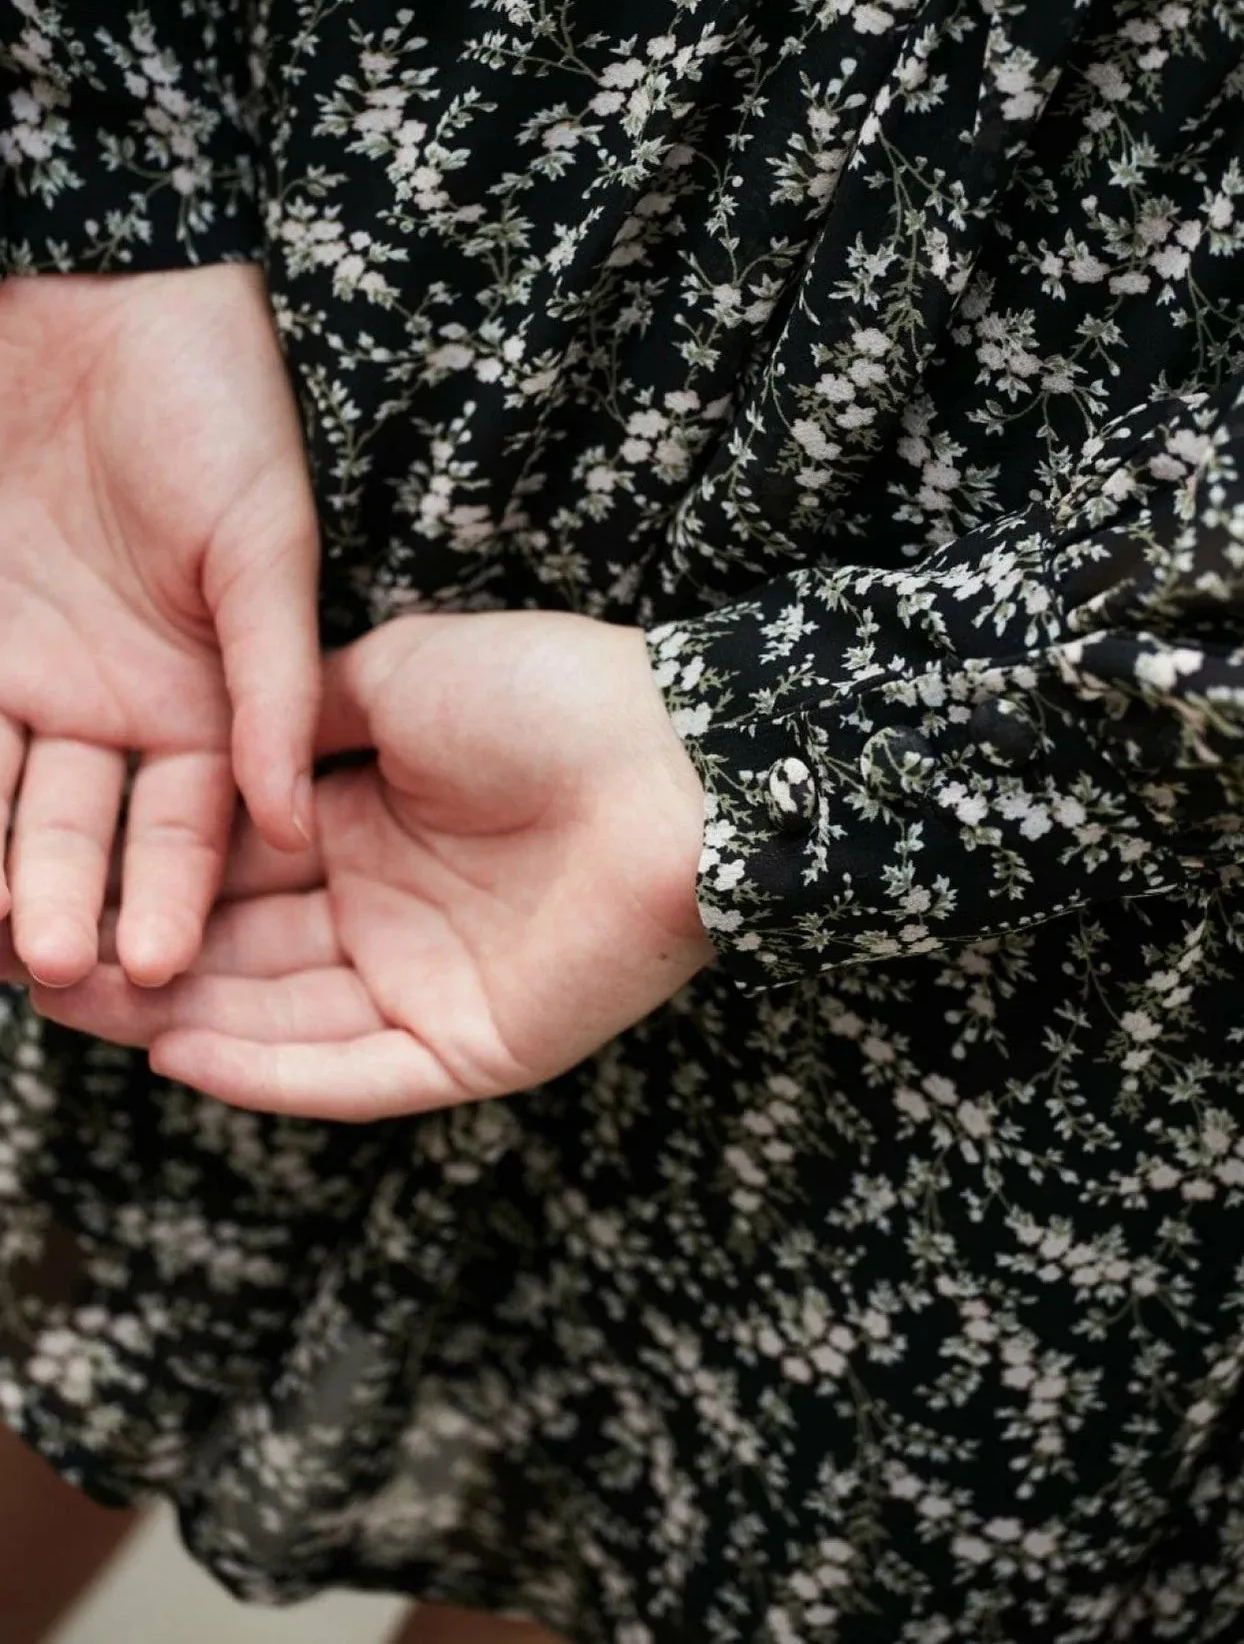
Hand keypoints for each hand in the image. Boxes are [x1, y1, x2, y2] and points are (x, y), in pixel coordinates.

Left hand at [0, 264, 319, 986]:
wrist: (107, 294)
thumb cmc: (219, 407)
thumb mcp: (266, 546)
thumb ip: (274, 682)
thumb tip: (294, 825)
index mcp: (208, 703)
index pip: (189, 826)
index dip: (171, 894)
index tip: (154, 967)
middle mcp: (115, 709)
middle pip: (82, 829)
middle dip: (65, 899)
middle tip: (51, 967)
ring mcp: (30, 677)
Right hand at [26, 612, 714, 1118]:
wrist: (674, 756)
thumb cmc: (549, 697)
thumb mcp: (400, 677)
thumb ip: (303, 719)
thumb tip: (228, 740)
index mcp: (367, 825)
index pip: (233, 866)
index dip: (148, 875)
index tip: (59, 878)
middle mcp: (386, 910)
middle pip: (240, 951)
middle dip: (140, 957)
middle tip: (35, 961)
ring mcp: (428, 982)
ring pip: (279, 1018)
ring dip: (181, 1017)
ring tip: (77, 1008)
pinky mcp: (473, 1044)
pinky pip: (354, 1071)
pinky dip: (270, 1071)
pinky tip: (180, 1052)